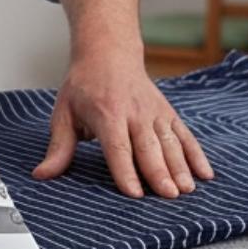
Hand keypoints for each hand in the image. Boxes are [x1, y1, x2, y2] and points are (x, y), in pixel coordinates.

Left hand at [32, 48, 212, 198]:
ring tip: (186, 190)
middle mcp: (134, 112)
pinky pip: (185, 135)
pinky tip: (205, 174)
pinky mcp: (167, 112)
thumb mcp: (64, 112)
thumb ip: (59, 147)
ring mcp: (154, 112)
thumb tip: (42, 175)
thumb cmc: (84, 86)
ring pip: (170, 142)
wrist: (109, 52)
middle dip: (159, 172)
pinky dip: (197, 154)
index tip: (134, 193)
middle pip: (148, 147)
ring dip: (180, 166)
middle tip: (169, 196)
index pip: (117, 147)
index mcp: (107, 113)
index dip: (125, 170)